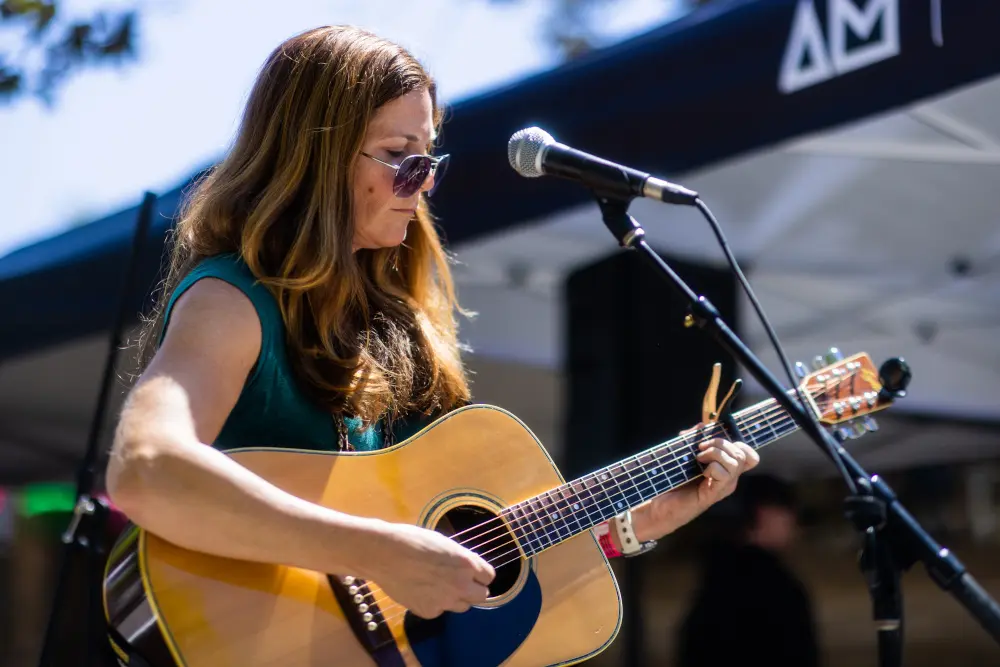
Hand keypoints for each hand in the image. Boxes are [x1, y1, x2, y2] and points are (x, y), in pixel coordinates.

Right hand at [362, 521, 495, 618]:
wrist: (384, 554)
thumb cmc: (413, 541)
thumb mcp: (444, 544)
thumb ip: (461, 559)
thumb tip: (469, 568)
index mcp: (467, 563)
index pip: (489, 576)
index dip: (480, 574)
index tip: (472, 573)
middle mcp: (460, 585)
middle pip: (482, 596)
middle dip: (473, 589)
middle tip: (459, 583)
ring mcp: (445, 601)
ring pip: (462, 606)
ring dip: (456, 598)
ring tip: (437, 586)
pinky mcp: (429, 612)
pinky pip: (440, 611)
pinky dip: (434, 604)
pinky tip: (420, 590)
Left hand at [633, 437, 758, 541]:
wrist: (658, 504)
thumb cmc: (672, 480)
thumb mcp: (684, 453)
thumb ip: (693, 438)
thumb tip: (702, 425)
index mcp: (726, 469)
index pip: (749, 456)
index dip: (740, 443)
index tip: (716, 441)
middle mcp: (729, 479)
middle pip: (743, 454)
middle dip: (721, 443)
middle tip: (701, 448)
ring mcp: (722, 487)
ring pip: (736, 462)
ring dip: (716, 453)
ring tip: (699, 458)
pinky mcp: (713, 494)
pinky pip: (724, 475)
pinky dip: (712, 467)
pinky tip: (700, 470)